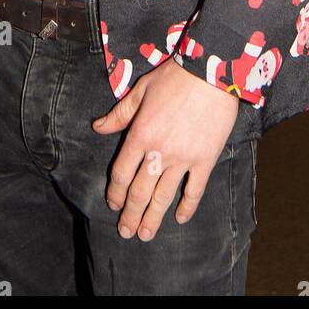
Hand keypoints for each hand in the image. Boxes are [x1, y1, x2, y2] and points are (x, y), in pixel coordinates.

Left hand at [91, 56, 239, 240]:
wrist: (211, 73)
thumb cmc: (174, 77)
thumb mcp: (141, 90)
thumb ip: (120, 114)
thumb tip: (97, 127)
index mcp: (140, 135)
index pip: (121, 173)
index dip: (115, 193)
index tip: (113, 205)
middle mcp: (159, 152)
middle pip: (139, 191)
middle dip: (130, 214)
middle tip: (125, 232)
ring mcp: (183, 158)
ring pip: (163, 196)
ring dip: (153, 218)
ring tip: (145, 235)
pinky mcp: (205, 159)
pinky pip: (195, 190)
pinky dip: (187, 206)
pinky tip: (179, 218)